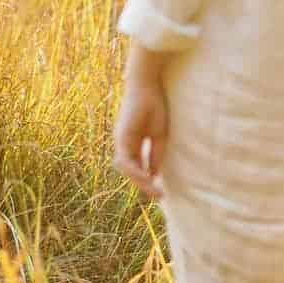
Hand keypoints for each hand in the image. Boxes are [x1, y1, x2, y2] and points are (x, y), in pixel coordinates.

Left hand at [112, 72, 169, 199]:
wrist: (147, 86)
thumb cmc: (154, 105)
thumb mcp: (158, 135)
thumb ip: (155, 154)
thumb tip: (154, 174)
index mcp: (133, 142)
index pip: (138, 166)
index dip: (148, 180)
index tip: (162, 192)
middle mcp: (125, 143)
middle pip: (131, 170)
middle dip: (144, 185)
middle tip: (160, 196)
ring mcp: (121, 140)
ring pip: (126, 168)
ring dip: (139, 182)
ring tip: (155, 191)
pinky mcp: (122, 137)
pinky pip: (126, 160)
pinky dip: (136, 172)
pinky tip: (148, 178)